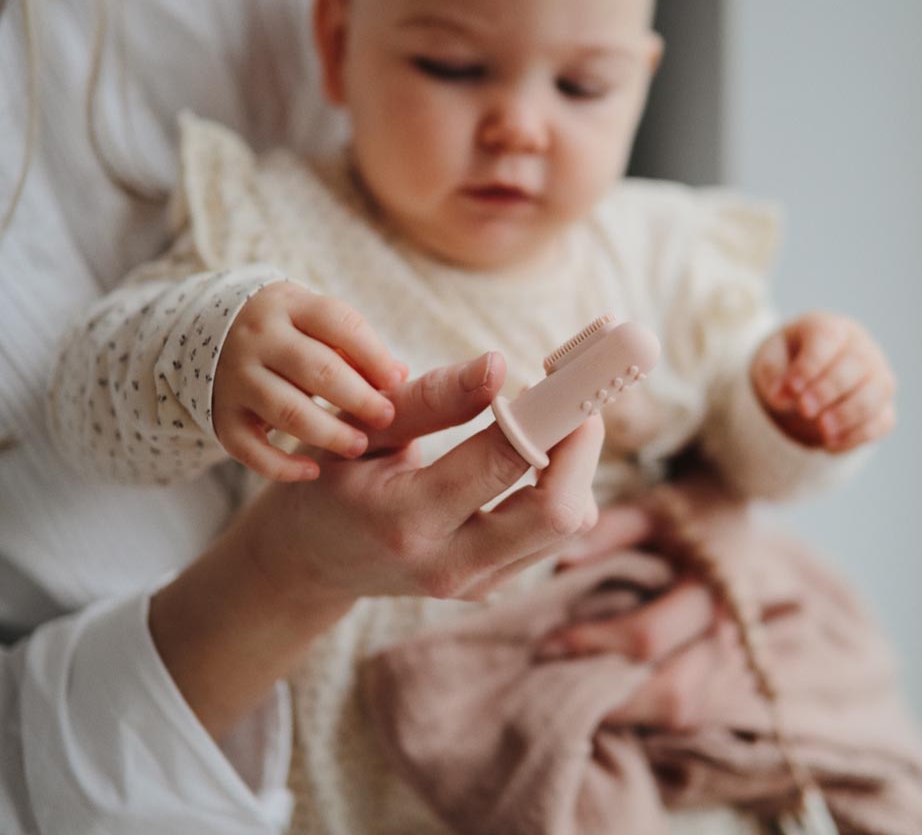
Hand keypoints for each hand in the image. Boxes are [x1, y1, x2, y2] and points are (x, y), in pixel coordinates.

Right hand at [212, 281, 404, 480]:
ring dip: (329, 433)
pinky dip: (281, 466)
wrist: (213, 332)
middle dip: (358, 398)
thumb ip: (355, 347)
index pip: (338, 324)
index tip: (397, 382)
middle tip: (386, 418)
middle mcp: (258, 339)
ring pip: (286, 411)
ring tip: (359, 446)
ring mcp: (234, 378)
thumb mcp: (316, 323)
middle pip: (316, 370)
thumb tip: (398, 376)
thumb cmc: (289, 331)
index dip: (372, 355)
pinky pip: (249, 448)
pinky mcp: (221, 415)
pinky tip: (314, 471)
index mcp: (289, 306)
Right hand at [242, 350, 602, 605]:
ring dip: (576, 464)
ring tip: (545, 419)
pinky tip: (532, 453)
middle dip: (582, 444)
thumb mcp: (362, 428)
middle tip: (571, 396)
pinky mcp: (493, 586)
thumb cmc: (332, 479)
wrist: (309, 561)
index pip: (505, 461)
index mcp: (406, 519)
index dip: (550, 412)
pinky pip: (556, 535)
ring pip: (571, 524)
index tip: (570, 375)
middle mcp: (449, 564)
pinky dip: (562, 487)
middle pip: (560, 513)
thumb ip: (430, 398)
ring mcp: (475, 585)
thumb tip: (498, 364)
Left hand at [538, 477, 755, 729]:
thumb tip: (562, 562)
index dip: (592, 643)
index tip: (547, 643)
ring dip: (626, 709)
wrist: (730, 516)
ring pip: (680, 711)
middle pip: (674, 693)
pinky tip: (603, 688)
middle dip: (612, 695)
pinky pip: (680, 709)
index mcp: (710, 588)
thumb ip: (610, 530)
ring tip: (576, 688)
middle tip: (557, 681)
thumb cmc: (683, 512)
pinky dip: (641, 708)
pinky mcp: (715, 674)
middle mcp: (724, 633)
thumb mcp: (649, 510)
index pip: (648, 636)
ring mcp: (724, 659)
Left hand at [751, 310, 896, 451]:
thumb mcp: (770, 362)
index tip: (792, 389)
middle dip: (830, 390)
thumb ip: (772, 375)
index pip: (827, 337)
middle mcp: (860, 346)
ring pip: (878, 390)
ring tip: (823, 430)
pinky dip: (859, 435)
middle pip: (858, 362)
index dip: (810, 365)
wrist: (805, 379)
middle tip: (805, 410)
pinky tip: (831, 445)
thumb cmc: (787, 363)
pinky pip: (883, 420)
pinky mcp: (883, 406)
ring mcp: (877, 375)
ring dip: (851, 413)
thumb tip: (782, 398)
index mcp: (829, 327)